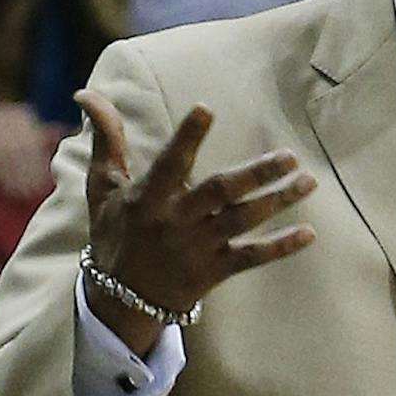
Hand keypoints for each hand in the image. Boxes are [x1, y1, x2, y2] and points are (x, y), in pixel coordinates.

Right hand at [79, 88, 316, 355]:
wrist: (119, 300)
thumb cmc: (114, 233)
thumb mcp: (101, 187)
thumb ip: (106, 139)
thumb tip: (87, 95)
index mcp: (147, 199)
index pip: (170, 164)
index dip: (187, 137)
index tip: (206, 109)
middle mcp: (175, 223)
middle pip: (220, 193)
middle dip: (256, 174)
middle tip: (290, 155)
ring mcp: (197, 249)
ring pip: (242, 221)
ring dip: (278, 201)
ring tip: (308, 181)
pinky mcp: (213, 273)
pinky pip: (251, 259)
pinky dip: (280, 247)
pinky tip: (309, 233)